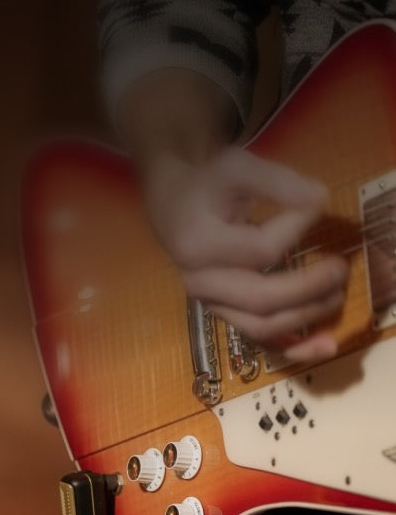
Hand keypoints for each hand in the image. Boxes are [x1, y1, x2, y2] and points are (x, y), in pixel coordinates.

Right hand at [143, 146, 348, 361]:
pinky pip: (258, 338)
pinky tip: (322, 346)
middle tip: (340, 267)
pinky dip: (292, 347)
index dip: (298, 228)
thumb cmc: (206, 184)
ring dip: (305, 316)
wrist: (173, 203)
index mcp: (199, 245)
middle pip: (261, 299)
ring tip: (336, 297)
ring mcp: (210, 303)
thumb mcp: (238, 168)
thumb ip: (278, 182)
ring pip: (260, 326)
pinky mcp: (223, 312)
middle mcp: (200, 282)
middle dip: (308, 287)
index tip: (316, 204)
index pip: (261, 250)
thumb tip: (320, 200)